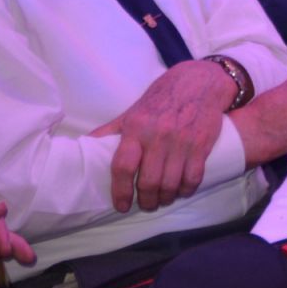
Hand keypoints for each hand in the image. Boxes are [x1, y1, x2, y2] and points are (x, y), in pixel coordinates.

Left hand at [91, 59, 235, 212]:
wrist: (200, 82)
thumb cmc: (162, 98)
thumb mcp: (133, 112)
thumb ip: (111, 130)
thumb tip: (84, 145)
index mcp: (136, 127)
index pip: (124, 166)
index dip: (121, 191)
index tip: (122, 205)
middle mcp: (158, 136)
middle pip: (149, 182)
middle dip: (146, 201)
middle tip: (146, 204)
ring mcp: (182, 141)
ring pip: (171, 184)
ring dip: (166, 198)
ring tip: (163, 199)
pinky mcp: (202, 144)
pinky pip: (194, 177)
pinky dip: (186, 190)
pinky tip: (182, 190)